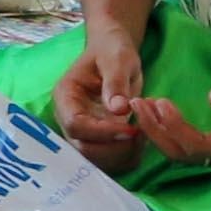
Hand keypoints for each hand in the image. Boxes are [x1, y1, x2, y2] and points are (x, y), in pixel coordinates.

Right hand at [52, 32, 148, 162]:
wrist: (113, 53)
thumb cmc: (112, 50)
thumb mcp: (117, 59)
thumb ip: (116, 82)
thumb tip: (119, 109)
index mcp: (66, 96)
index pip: (75, 125)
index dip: (102, 132)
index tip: (131, 128)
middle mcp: (68, 118)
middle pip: (83, 148)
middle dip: (114, 148)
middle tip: (142, 134)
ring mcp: (82, 131)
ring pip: (95, 159)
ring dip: (121, 155)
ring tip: (144, 136)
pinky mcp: (97, 139)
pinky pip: (108, 159)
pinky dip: (127, 156)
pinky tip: (142, 141)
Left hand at [138, 85, 210, 166]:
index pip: (197, 146)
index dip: (171, 129)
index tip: (157, 102)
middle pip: (183, 154)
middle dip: (155, 131)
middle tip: (136, 101)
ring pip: (187, 153)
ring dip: (161, 132)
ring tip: (143, 106)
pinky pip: (197, 147)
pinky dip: (175, 132)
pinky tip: (164, 115)